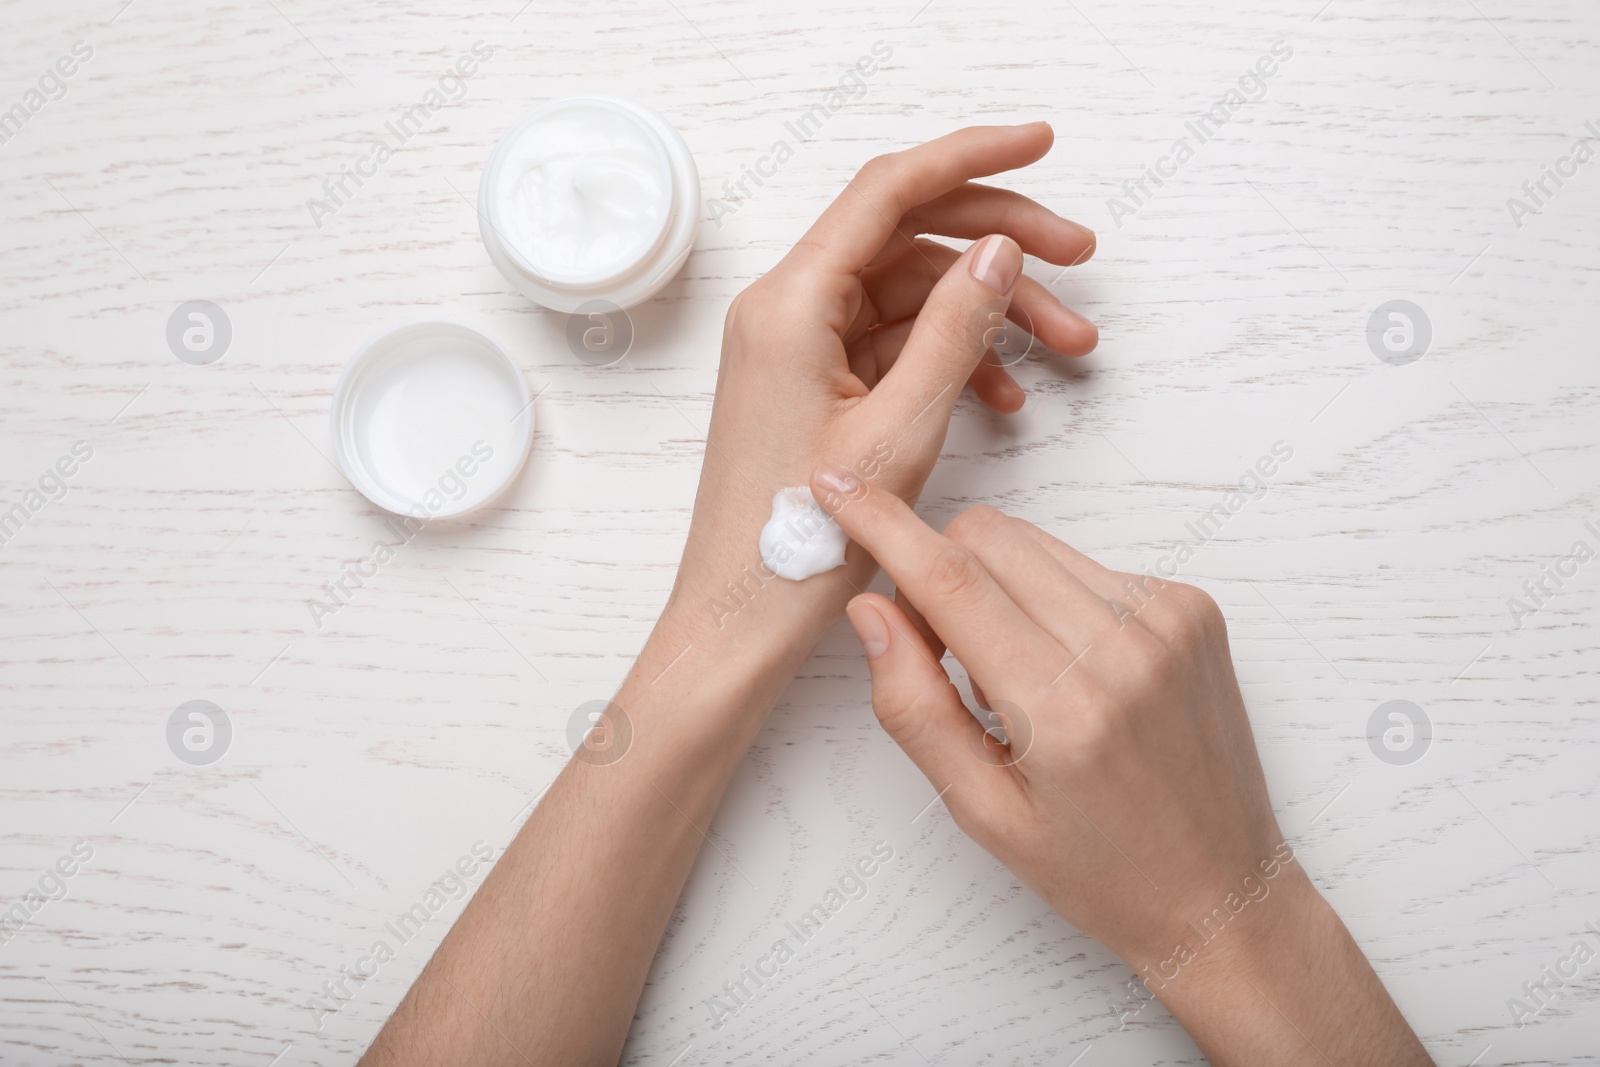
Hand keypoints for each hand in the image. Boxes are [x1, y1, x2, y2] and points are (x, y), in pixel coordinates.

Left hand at [668, 123, 1096, 646]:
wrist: (740, 620)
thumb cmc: (798, 541)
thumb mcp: (900, 430)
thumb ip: (955, 331)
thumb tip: (999, 251)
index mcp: (791, 304)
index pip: (890, 191)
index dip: (972, 156)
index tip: (1042, 143)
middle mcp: (786, 310)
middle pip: (907, 236)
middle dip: (998, 240)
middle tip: (1079, 257)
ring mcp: (798, 347)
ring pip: (909, 293)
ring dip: (988, 311)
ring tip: (1067, 346)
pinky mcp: (812, 384)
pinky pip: (893, 343)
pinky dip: (951, 356)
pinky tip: (1005, 395)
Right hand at [807, 469, 1432, 1064]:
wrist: (1220, 888)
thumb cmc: (1097, 866)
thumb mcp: (981, 811)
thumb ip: (912, 706)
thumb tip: (869, 610)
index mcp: (1064, 707)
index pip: (951, 580)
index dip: (882, 525)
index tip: (834, 486)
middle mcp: (1124, 646)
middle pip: (988, 538)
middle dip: (938, 568)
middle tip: (938, 651)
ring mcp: (1167, 619)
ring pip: (1035, 543)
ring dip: (996, 584)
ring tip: (1014, 673)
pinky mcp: (1191, 607)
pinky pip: (1084, 563)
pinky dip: (1052, 597)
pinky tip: (1068, 668)